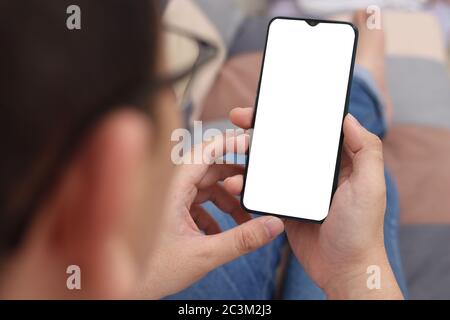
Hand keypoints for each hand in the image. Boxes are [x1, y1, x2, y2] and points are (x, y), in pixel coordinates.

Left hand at [139, 133, 283, 298]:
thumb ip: (241, 240)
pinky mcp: (168, 213)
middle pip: (209, 171)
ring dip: (226, 203)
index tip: (250, 144)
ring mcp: (167, 200)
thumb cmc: (149, 271)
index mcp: (171, 187)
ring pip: (204, 190)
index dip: (229, 143)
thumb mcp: (203, 255)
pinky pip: (196, 204)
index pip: (204, 151)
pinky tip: (220, 234)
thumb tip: (272, 226)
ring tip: (244, 223)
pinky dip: (212, 215)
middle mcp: (168, 188)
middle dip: (235, 183)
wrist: (121, 291)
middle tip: (255, 193)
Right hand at [228, 107, 402, 299]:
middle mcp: (315, 171)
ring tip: (228, 150)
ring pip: (269, 164)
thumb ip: (366, 150)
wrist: (342, 269)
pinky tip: (234, 183)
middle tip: (238, 117)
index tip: (269, 104)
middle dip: (260, 128)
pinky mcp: (284, 205)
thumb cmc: (360, 229)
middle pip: (284, 141)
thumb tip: (348, 118)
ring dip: (248, 156)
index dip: (290, 114)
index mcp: (336, 161)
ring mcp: (297, 188)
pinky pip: (263, 189)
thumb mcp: (370, 186)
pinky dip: (247, 184)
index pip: (310, 129)